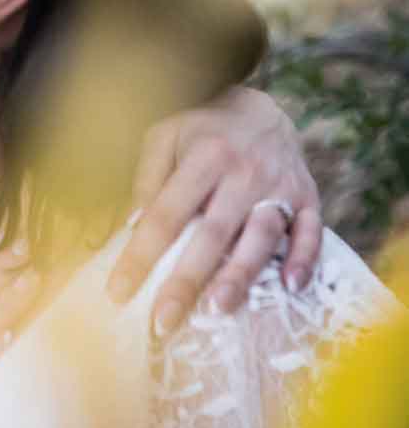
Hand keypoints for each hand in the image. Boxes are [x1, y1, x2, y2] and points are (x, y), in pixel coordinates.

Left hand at [107, 86, 321, 337]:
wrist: (260, 107)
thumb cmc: (201, 130)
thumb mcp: (164, 137)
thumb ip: (149, 179)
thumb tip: (133, 227)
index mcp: (203, 156)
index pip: (166, 213)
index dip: (141, 254)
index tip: (118, 292)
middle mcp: (243, 171)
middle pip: (213, 232)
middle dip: (187, 279)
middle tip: (163, 321)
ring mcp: (279, 185)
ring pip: (261, 236)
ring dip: (241, 274)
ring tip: (218, 309)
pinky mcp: (309, 197)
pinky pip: (310, 232)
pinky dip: (303, 259)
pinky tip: (291, 287)